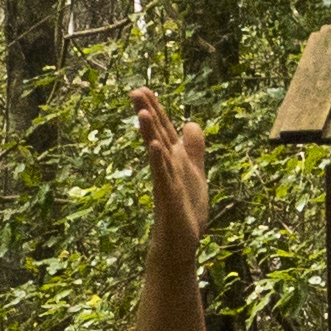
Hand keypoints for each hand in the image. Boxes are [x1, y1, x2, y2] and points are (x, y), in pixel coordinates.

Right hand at [135, 87, 211, 255]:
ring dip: (149, 132)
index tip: (143, 89)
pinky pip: (163, 174)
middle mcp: (167, 166)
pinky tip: (155, 145)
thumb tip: (190, 122)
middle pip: (156, 134)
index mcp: (174, 159)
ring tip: (141, 112)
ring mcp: (166, 180)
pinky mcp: (169, 196)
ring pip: (156, 151)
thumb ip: (194, 148)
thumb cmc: (185, 209)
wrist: (180, 241)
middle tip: (134, 91)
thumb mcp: (196, 172)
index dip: (155, 109)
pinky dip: (159, 159)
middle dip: (147, 113)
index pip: (163, 128)